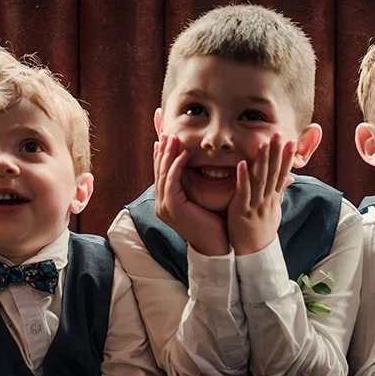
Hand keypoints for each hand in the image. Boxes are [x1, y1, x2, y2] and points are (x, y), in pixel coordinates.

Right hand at [153, 134, 229, 256]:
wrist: (216, 245)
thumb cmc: (212, 222)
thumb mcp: (200, 199)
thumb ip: (194, 184)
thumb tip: (198, 166)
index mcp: (166, 201)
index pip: (162, 172)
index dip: (162, 153)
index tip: (165, 135)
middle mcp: (161, 203)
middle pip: (158, 170)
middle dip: (162, 148)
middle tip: (165, 130)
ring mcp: (164, 206)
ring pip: (163, 173)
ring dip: (168, 153)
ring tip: (173, 136)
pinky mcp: (172, 207)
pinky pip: (171, 181)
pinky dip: (176, 165)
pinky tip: (183, 153)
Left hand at [226, 134, 294, 255]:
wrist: (254, 253)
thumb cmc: (262, 231)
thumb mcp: (274, 210)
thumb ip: (279, 192)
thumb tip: (289, 178)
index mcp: (273, 198)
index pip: (282, 173)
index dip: (287, 158)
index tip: (292, 142)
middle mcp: (267, 199)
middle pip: (274, 173)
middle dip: (277, 153)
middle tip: (279, 134)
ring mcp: (256, 204)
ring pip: (260, 180)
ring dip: (262, 161)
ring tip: (264, 144)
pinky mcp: (242, 210)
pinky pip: (243, 192)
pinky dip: (243, 178)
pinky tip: (241, 164)